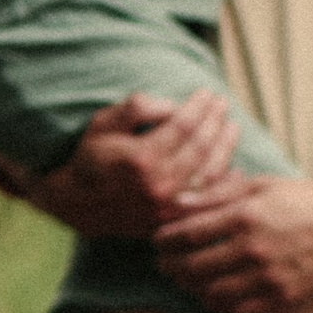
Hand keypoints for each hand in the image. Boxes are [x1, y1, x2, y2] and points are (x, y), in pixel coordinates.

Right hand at [0, 88, 238, 237]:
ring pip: (209, 173)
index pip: (183, 126)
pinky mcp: (173, 220)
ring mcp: (169, 206)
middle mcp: (159, 184)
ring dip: (225, 148)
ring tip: (231, 127)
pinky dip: (223, 184)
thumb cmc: (91, 157)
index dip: (198, 107)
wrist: (78, 205)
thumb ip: (136, 108)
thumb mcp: (103, 123)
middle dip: (214, 121)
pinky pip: (206, 200)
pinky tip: (234, 168)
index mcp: (142, 158)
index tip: (207, 93)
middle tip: (222, 104)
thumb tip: (173, 105)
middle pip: (201, 147)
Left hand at [152, 174, 312, 312]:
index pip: (187, 234)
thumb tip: (178, 203)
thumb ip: (217, 194)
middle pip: (192, 267)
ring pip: (210, 293)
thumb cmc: (306, 199)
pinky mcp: (282, 296)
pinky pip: (237, 310)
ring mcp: (269, 276)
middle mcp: (254, 248)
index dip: (163, 240)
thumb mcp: (262, 185)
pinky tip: (213, 294)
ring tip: (185, 280)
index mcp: (246, 214)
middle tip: (163, 264)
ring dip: (191, 288)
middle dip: (170, 267)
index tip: (156, 241)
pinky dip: (218, 304)